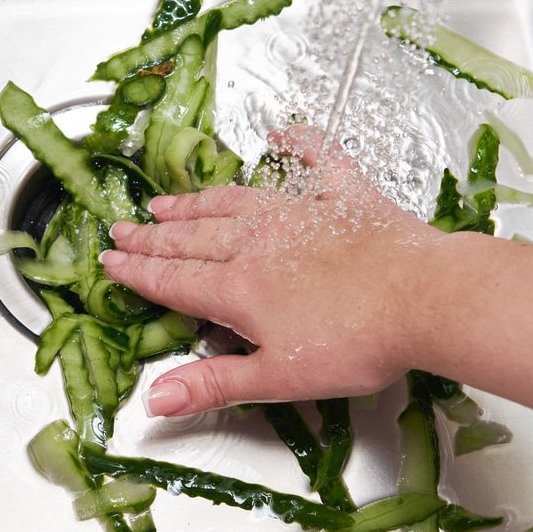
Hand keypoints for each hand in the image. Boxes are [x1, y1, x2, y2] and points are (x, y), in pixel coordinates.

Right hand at [100, 126, 445, 415]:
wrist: (424, 300)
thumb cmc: (354, 343)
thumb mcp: (278, 376)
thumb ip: (214, 383)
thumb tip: (153, 400)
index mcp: (239, 287)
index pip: (174, 278)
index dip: (137, 271)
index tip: (108, 259)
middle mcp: (259, 242)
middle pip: (193, 237)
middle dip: (153, 236)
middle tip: (123, 227)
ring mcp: (300, 213)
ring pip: (233, 201)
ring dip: (196, 202)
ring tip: (166, 201)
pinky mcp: (344, 197)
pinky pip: (316, 161)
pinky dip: (298, 143)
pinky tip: (279, 131)